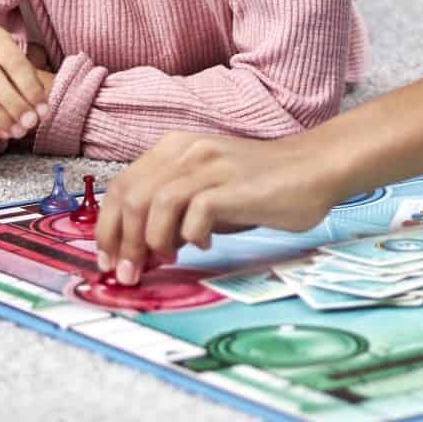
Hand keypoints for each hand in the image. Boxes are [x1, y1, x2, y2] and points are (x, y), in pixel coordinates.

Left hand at [95, 131, 348, 282]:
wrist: (314, 168)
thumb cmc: (261, 186)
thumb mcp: (207, 191)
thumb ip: (174, 210)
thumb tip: (141, 249)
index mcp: (174, 148)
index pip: (121, 186)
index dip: (108, 227)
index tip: (109, 260)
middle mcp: (187, 150)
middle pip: (131, 196)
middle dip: (122, 242)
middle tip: (128, 273)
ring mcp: (210, 165)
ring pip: (155, 204)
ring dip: (151, 242)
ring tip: (164, 262)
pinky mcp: (233, 185)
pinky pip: (194, 213)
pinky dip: (190, 236)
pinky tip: (203, 245)